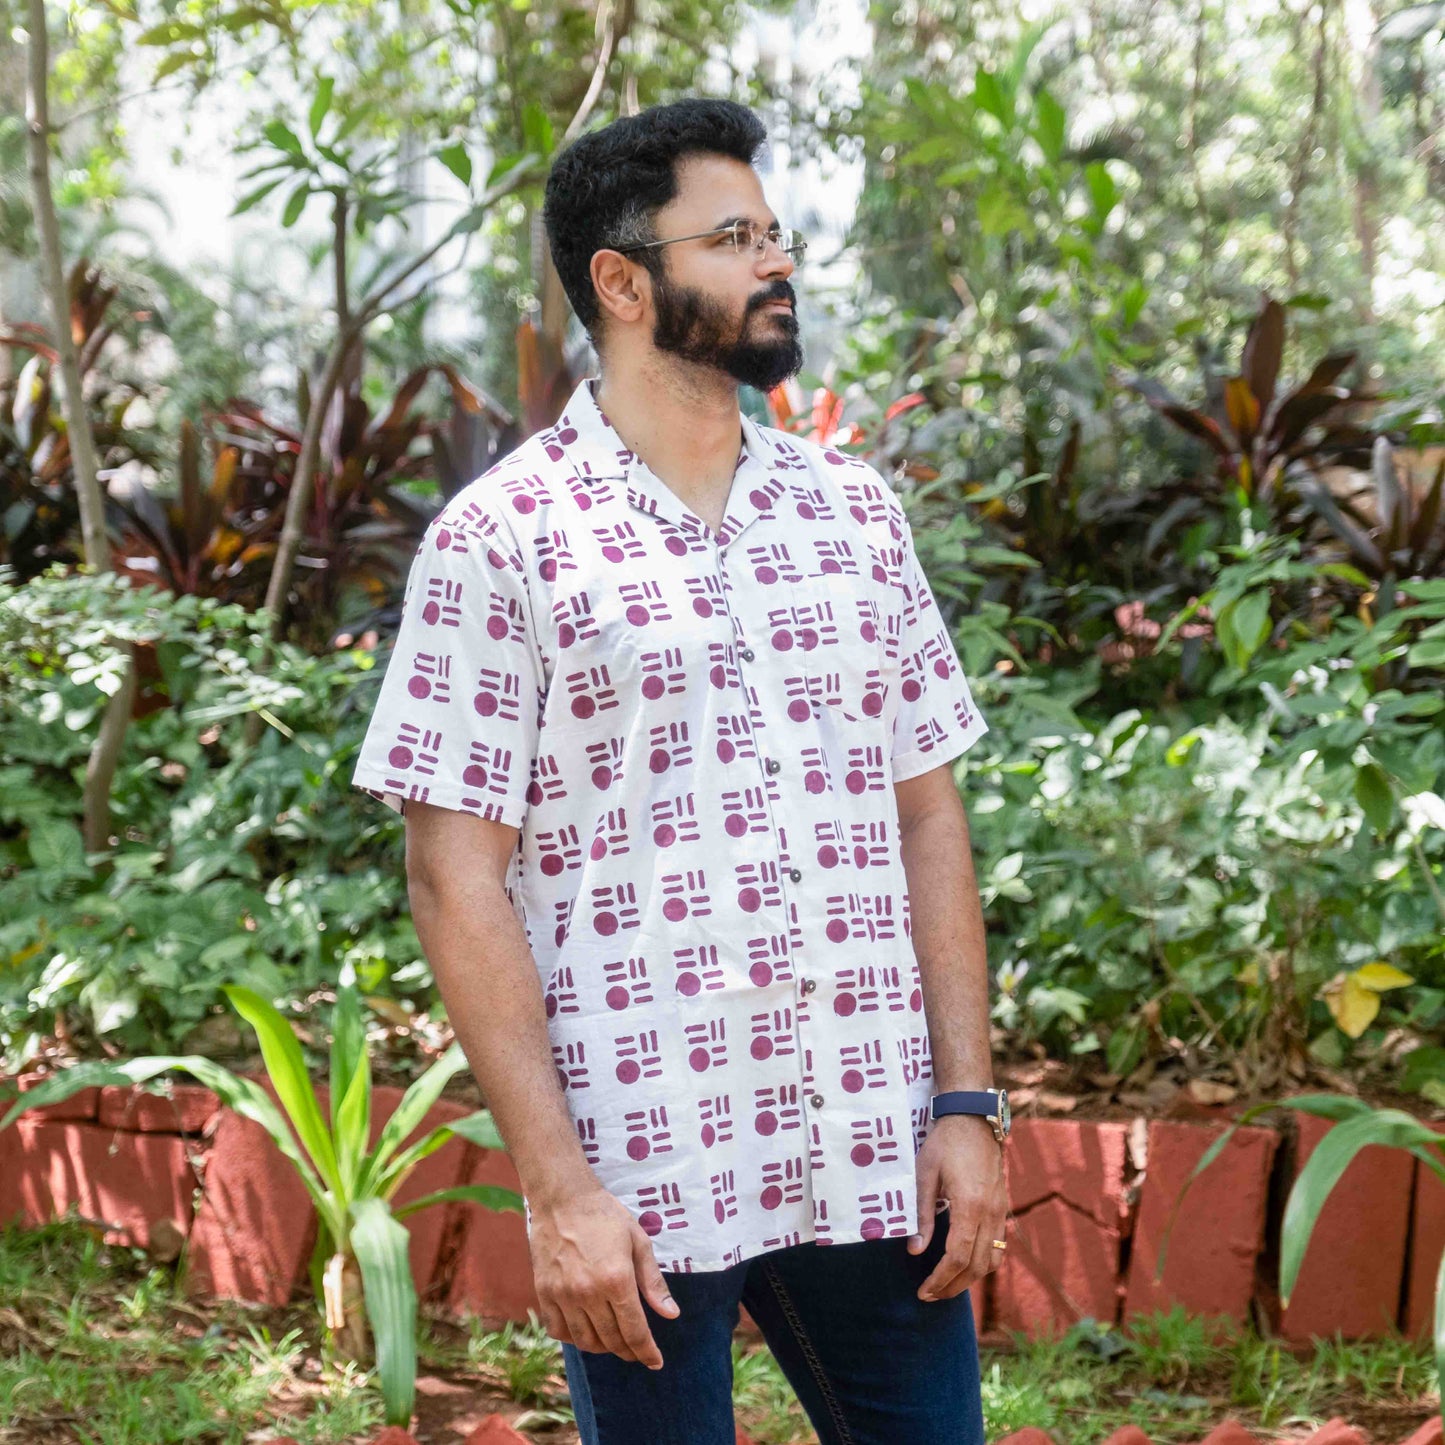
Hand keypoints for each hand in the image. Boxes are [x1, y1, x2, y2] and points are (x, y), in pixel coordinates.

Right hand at [528, 1183, 680, 1368]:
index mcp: (616, 1279)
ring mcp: (563, 1295)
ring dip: (603, 1347)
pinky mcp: (544, 1293)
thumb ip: (653, 1282)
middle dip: (629, 1351)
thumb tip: (671, 1314)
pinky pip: (558, 1330)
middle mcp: (588, 1293)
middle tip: (637, 1351)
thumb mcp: (638, 1241)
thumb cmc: (605, 1215)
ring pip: (585, 1341)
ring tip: (613, 1341)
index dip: (647, 1352)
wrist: (562, 1198)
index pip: (635, 1331)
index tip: (655, 1362)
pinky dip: (573, 1338)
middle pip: (611, 1340)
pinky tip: (584, 1331)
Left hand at [908, 1113, 1008, 1302]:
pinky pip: (998, 1246)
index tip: (923, 1291)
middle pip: (976, 1266)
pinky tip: (965, 1264)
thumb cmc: (945, 1142)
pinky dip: (983, 1263)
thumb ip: (921, 1214)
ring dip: (970, 1279)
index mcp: (970, 1205)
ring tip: (946, 1285)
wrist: (974, 1117)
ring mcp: (1001, 1211)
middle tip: (930, 1295)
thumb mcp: (925, 1174)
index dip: (939, 1279)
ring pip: (992, 1260)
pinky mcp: (1003, 1206)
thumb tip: (914, 1250)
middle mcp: (991, 1213)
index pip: (957, 1257)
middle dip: (952, 1286)